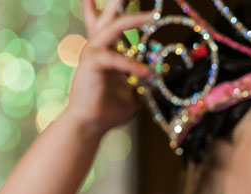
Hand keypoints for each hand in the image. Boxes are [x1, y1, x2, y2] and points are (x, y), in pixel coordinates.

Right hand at [60, 0, 150, 137]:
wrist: (90, 125)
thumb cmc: (109, 111)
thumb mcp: (134, 96)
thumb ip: (143, 85)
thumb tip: (160, 83)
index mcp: (105, 51)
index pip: (110, 23)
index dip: (116, 8)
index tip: (134, 3)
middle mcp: (97, 47)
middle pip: (109, 16)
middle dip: (118, 2)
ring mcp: (92, 53)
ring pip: (113, 27)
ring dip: (133, 19)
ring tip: (153, 15)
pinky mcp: (91, 64)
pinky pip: (115, 58)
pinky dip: (132, 65)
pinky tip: (146, 73)